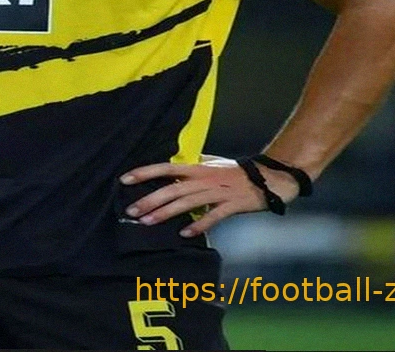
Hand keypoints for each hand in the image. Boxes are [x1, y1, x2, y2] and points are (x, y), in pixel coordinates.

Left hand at [119, 154, 299, 237]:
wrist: (269, 178)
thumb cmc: (237, 171)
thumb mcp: (213, 162)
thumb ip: (194, 164)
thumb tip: (174, 162)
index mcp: (197, 168)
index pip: (166, 168)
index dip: (145, 172)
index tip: (125, 179)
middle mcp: (204, 179)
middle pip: (172, 189)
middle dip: (150, 200)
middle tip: (131, 211)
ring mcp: (217, 192)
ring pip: (187, 203)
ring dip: (166, 213)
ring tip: (148, 222)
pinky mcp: (231, 205)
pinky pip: (212, 217)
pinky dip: (199, 225)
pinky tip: (185, 233)